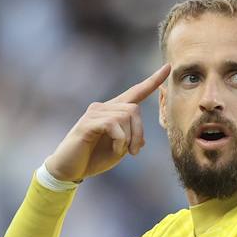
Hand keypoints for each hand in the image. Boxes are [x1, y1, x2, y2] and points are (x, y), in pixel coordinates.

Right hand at [43, 63, 171, 183]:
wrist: (68, 170)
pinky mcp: (87, 123)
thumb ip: (131, 140)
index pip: (135, 92)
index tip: (168, 67)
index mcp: (113, 111)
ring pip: (126, 116)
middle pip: (135, 109)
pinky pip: (114, 125)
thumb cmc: (93, 159)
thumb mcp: (119, 150)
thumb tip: (142, 139)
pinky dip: (120, 141)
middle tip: (133, 152)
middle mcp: (103, 107)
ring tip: (120, 152)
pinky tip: (114, 150)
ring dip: (129, 139)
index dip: (152, 81)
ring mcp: (94, 113)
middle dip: (139, 132)